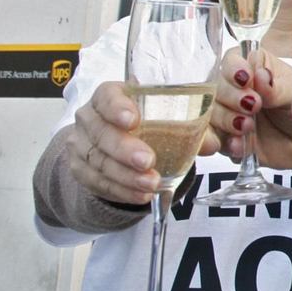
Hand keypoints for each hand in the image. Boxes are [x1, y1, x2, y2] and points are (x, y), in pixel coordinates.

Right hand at [67, 81, 216, 204]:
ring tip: (151, 183)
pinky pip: (97, 182)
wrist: (113, 144)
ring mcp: (81, 144)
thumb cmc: (146, 123)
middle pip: (101, 132)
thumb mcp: (166, 119)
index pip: (107, 96)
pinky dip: (121, 190)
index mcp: (110, 96)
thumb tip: (212, 144)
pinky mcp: (80, 169)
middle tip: (148, 161)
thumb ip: (190, 127)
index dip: (117, 107)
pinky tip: (140, 195)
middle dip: (125, 149)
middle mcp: (90, 117)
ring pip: (99, 161)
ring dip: (126, 175)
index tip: (133, 120)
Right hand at [211, 47, 291, 170]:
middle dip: (231, 96)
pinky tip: (236, 144)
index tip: (245, 78)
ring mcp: (228, 115)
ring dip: (226, 120)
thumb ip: (279, 87)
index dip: (234, 68)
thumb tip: (262, 77)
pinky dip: (219, 142)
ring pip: (210, 113)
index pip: (232, 59)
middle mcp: (236, 89)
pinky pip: (211, 141)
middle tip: (253, 106)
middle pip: (216, 86)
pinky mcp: (226, 139)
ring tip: (247, 126)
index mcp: (255, 67)